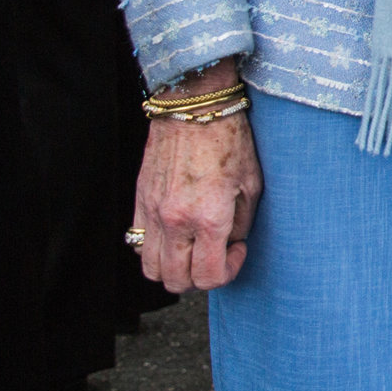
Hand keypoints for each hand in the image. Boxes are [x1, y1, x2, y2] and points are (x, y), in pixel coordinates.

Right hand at [131, 60, 263, 293]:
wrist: (193, 108)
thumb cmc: (229, 140)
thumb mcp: (252, 183)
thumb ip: (242, 222)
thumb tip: (232, 244)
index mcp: (208, 217)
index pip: (209, 276)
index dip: (229, 272)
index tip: (237, 249)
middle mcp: (175, 221)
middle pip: (177, 281)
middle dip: (201, 277)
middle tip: (217, 253)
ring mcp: (152, 214)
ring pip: (152, 270)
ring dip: (175, 269)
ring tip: (195, 248)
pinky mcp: (139, 203)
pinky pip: (139, 245)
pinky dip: (156, 251)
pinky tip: (176, 234)